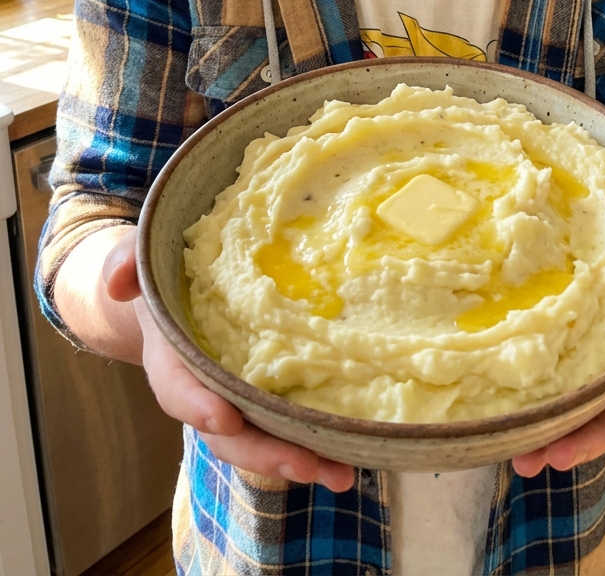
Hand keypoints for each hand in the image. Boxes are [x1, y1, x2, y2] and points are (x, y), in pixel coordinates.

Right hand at [103, 228, 355, 491]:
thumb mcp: (138, 261)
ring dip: (301, 460)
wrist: (171, 292)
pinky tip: (352, 456)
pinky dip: (315, 444)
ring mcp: (236, 400)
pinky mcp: (264, 397)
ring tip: (342, 475)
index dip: (199, 407)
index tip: (224, 417)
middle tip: (307, 464)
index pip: (180, 391)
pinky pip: (286, 426)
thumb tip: (120, 281)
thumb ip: (124, 264)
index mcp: (170, 362)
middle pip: (229, 435)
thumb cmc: (158, 275)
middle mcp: (204, 392)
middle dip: (265, 452)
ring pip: (262, 440)